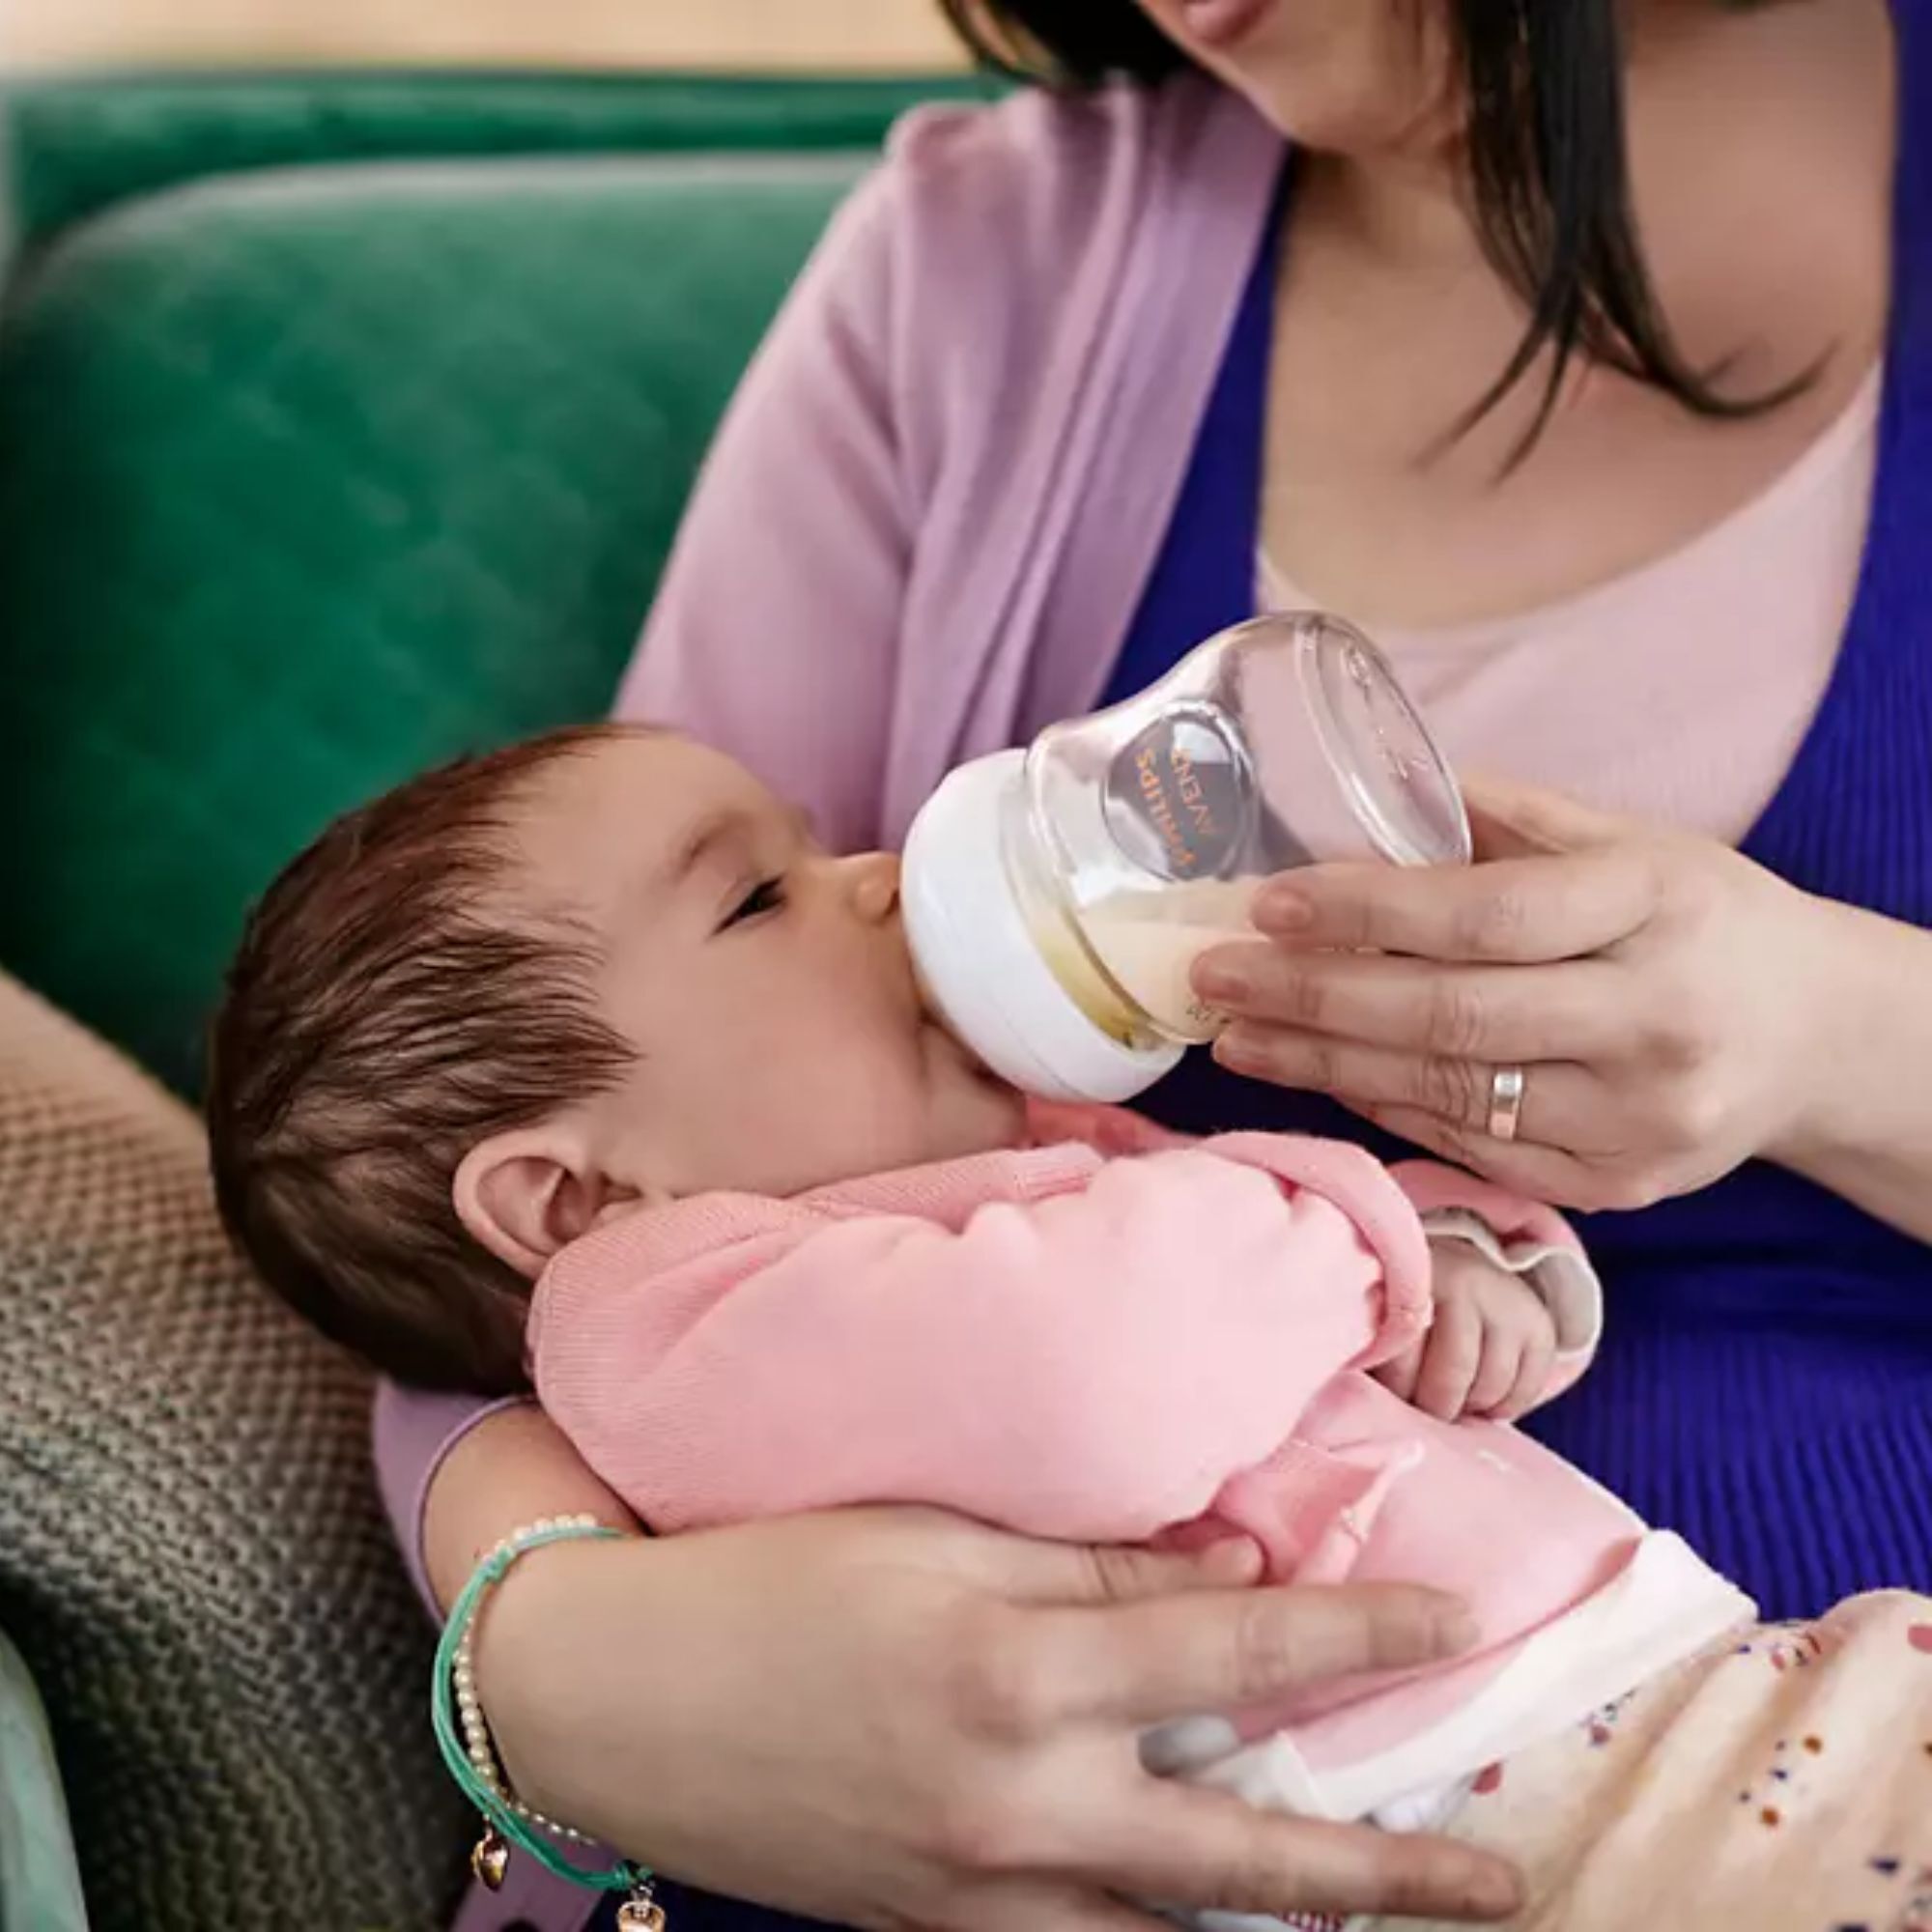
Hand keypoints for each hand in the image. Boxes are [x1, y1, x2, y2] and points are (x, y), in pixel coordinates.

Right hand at [475, 1508, 1522, 1930]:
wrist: (616, 1695)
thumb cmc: (769, 1576)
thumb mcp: (932, 1533)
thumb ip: (1091, 1561)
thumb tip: (1231, 1565)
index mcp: (1017, 1671)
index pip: (1231, 1649)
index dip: (1355, 1633)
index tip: (1452, 1620)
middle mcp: (1018, 1803)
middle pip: (1244, 1853)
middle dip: (1387, 1871)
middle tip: (1505, 1879)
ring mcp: (980, 1893)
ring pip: (1176, 1923)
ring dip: (1290, 1917)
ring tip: (1387, 1902)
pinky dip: (1157, 1928)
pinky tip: (1198, 1904)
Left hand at [1195, 775, 1841, 1213]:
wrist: (1816, 1037)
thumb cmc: (1701, 920)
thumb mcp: (1632, 843)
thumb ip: (1506, 822)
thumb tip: (1365, 802)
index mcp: (1657, 906)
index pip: (1485, 916)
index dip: (1364, 913)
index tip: (1266, 907)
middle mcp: (1655, 1021)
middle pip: (1451, 1020)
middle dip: (1311, 1000)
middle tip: (1213, 980)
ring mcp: (1640, 1120)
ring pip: (1451, 1096)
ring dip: (1324, 1065)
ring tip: (1236, 1037)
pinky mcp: (1622, 1187)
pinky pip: (1477, 1149)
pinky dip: (1388, 1108)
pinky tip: (1322, 1076)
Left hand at [1377, 1244, 1557, 1421]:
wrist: (1460, 1268)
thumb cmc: (1408, 1308)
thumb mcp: (1383, 1313)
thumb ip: (1375, 1345)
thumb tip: (1366, 1395)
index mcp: (1416, 1277)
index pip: (1404, 1349)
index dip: (1395, 1385)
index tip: (1389, 1395)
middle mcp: (1467, 1282)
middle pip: (1452, 1374)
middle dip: (1433, 1406)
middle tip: (1422, 1408)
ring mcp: (1508, 1304)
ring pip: (1491, 1386)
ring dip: (1468, 1408)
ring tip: (1449, 1402)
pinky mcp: (1540, 1328)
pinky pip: (1525, 1391)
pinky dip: (1502, 1408)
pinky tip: (1480, 1399)